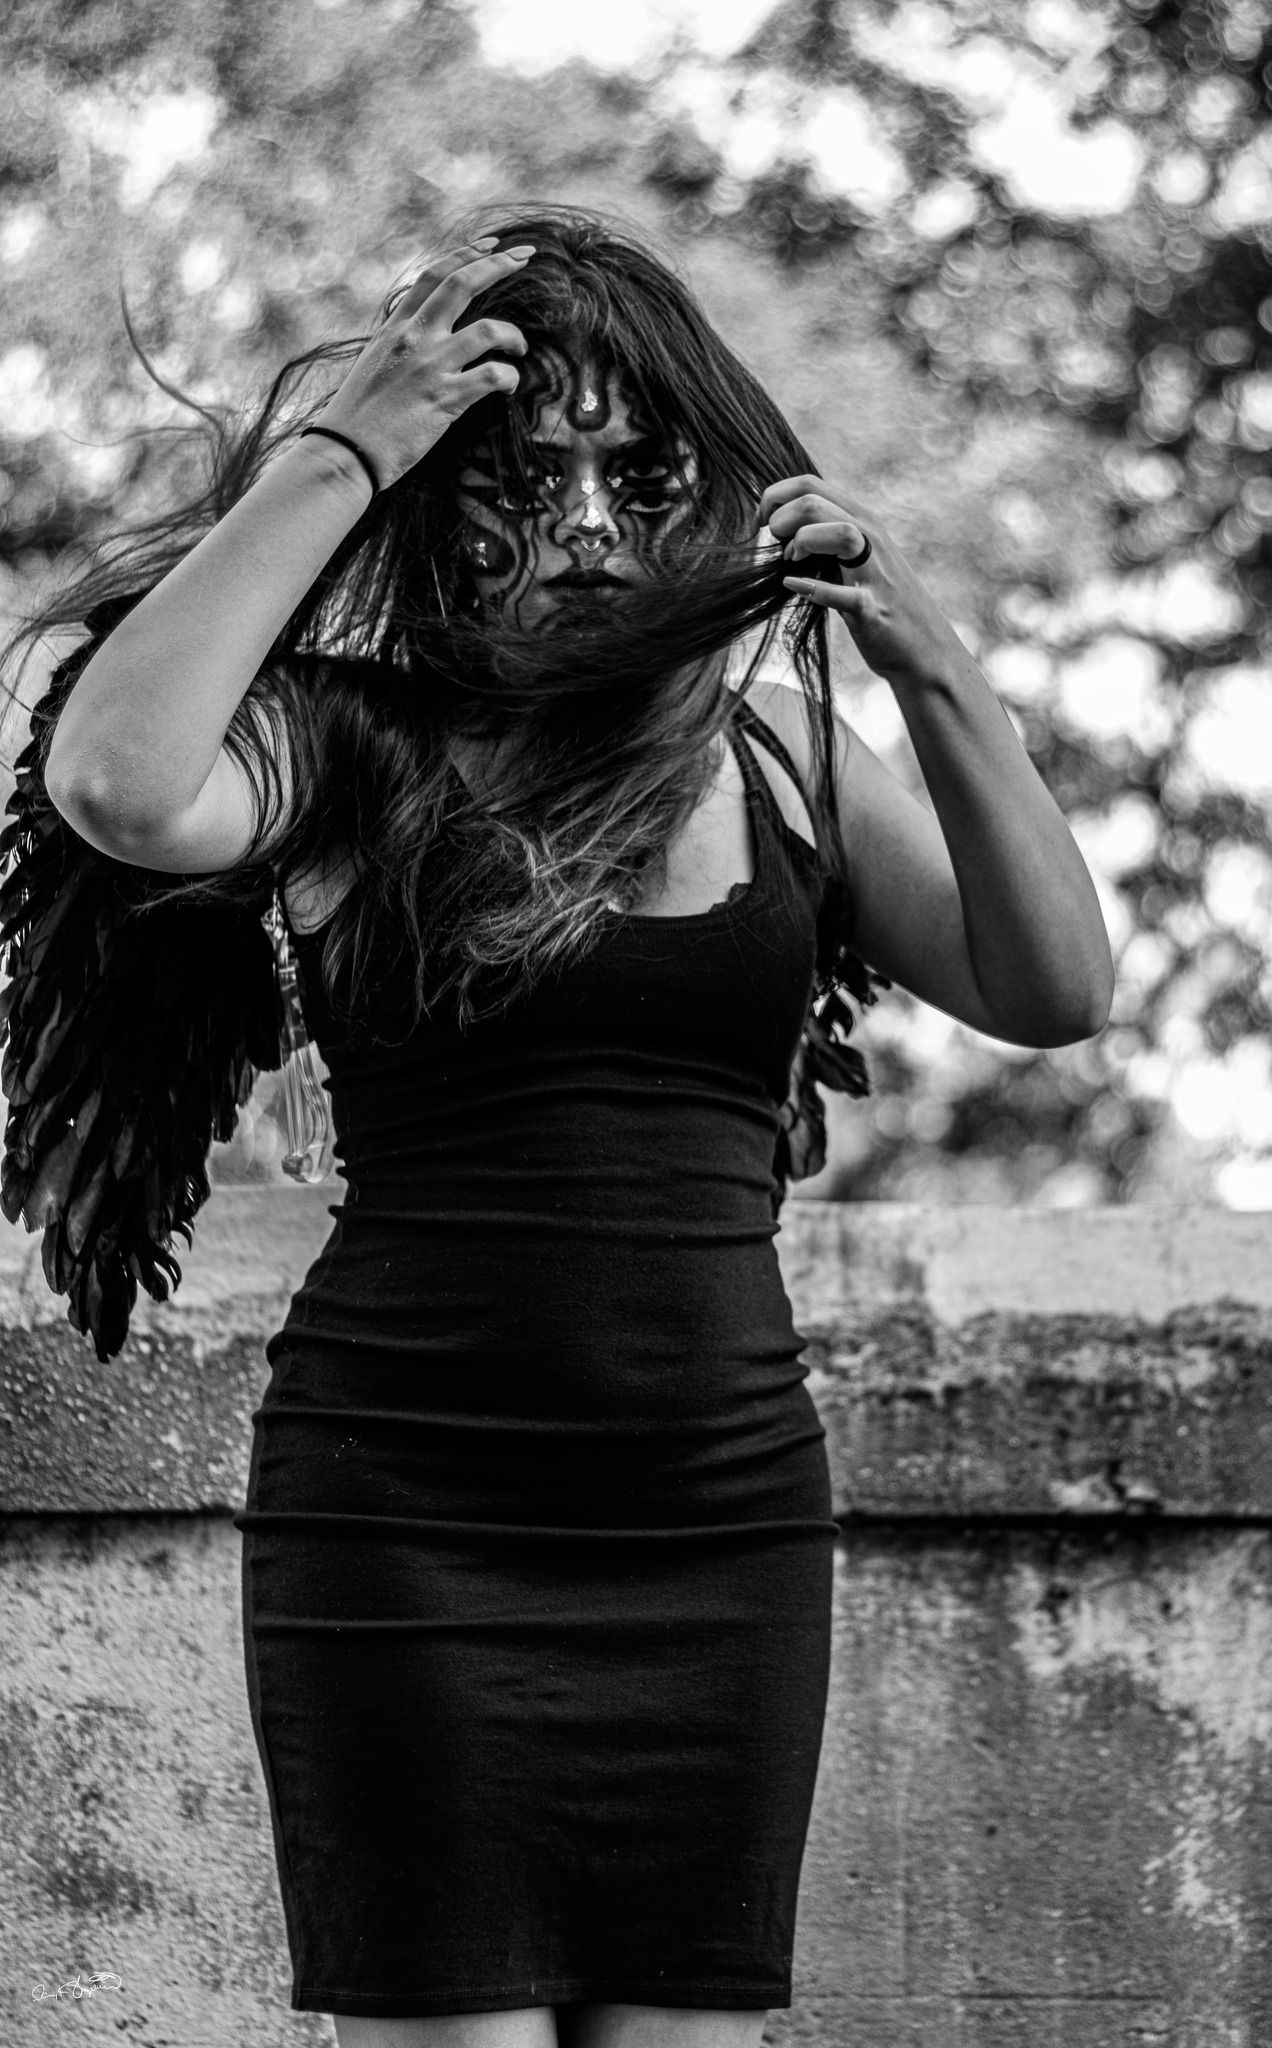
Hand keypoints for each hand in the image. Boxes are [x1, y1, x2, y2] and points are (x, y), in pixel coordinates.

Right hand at [311, 239, 534, 490]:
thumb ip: (400, 345)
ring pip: (487, 330)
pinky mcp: (445, 399)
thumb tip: (423, 338)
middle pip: (462, 284)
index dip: (466, 253)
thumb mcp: (375, 364)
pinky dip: (510, 377)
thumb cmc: (358, 417)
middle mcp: (414, 338)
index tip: (492, 244)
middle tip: (525, 256)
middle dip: (499, 264)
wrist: (346, 451)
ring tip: (520, 348)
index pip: (433, 275)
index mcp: (395, 327)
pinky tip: (510, 386)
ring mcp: (430, 367)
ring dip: (513, 334)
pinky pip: (492, 376)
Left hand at [758, 475, 963, 687]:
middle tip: (774, 546)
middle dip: (780, 519)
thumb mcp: (855, 558)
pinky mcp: (872, 609)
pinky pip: (842, 594)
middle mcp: (871, 537)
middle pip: (814, 501)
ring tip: (791, 561)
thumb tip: (780, 528)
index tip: (761, 522)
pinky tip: (793, 584)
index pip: (810, 484)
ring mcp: (874, 572)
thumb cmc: (878, 601)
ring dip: (803, 541)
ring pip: (840, 532)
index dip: (775, 497)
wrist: (923, 648)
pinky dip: (813, 588)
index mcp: (862, 520)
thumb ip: (826, 537)